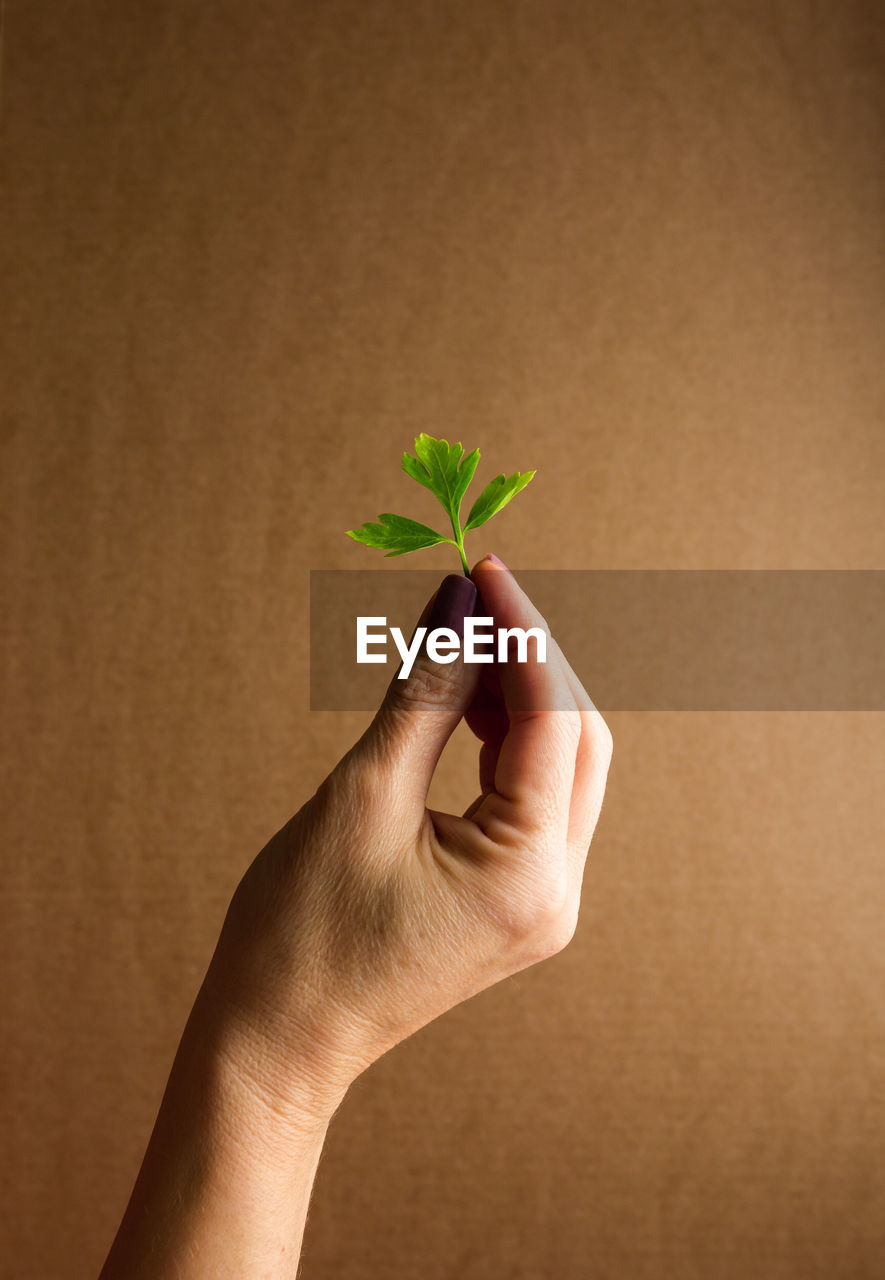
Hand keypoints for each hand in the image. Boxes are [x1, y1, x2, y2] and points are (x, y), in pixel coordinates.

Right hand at [200, 555, 612, 1125]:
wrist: (277, 1042)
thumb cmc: (300, 931)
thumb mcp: (362, 794)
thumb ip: (426, 691)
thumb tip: (459, 603)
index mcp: (527, 875)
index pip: (555, 720)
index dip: (522, 633)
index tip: (481, 568)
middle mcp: (557, 894)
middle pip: (580, 741)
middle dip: (532, 660)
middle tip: (473, 598)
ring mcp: (543, 904)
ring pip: (563, 768)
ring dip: (523, 698)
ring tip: (462, 645)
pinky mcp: (517, 901)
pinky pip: (534, 801)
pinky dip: (509, 744)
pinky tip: (469, 703)